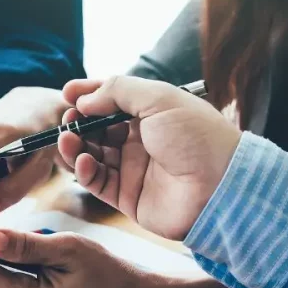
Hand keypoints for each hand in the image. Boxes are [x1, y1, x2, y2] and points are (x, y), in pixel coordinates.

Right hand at [58, 76, 240, 239]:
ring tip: (66, 140)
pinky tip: (82, 162)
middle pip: (97, 128)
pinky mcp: (127, 196)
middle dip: (78, 122)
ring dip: (75, 146)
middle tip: (67, 119)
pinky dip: (84, 171)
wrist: (221, 186)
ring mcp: (133, 169)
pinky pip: (97, 182)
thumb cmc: (197, 136)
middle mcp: (140, 140)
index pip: (111, 100)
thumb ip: (118, 91)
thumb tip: (84, 99)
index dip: (88, 95)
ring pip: (92, 155)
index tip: (67, 93)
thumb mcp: (159, 98)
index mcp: (151, 113)